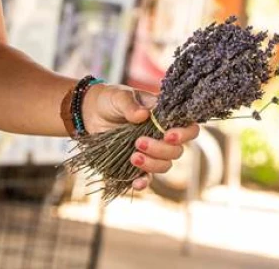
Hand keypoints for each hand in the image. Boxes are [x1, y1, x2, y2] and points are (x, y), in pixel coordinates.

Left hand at [83, 84, 199, 191]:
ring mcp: (151, 152)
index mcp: (164, 117)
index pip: (188, 128)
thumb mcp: (119, 97)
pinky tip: (136, 182)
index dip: (184, 134)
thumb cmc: (111, 100)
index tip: (167, 134)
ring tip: (133, 156)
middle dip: (161, 149)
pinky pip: (147, 178)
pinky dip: (144, 182)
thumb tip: (144, 114)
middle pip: (176, 151)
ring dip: (152, 164)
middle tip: (139, 142)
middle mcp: (162, 136)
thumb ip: (131, 105)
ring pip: (165, 165)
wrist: (90, 113)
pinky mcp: (137, 164)